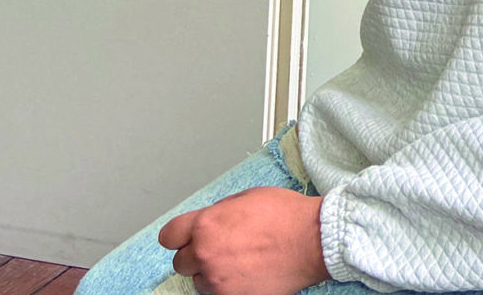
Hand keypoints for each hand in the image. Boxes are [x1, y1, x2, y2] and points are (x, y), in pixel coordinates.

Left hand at [157, 187, 329, 294]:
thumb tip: (208, 222)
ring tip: (237, 263)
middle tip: (219, 250)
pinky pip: (217, 294)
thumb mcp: (246, 198)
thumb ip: (218, 212)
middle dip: (196, 255)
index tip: (186, 238)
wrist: (313, 240)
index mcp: (205, 225)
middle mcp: (205, 254)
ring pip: (198, 281)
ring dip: (211, 273)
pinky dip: (228, 287)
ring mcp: (217, 279)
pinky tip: (246, 274)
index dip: (179, 236)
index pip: (168, 236)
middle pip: (180, 262)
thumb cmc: (287, 216)